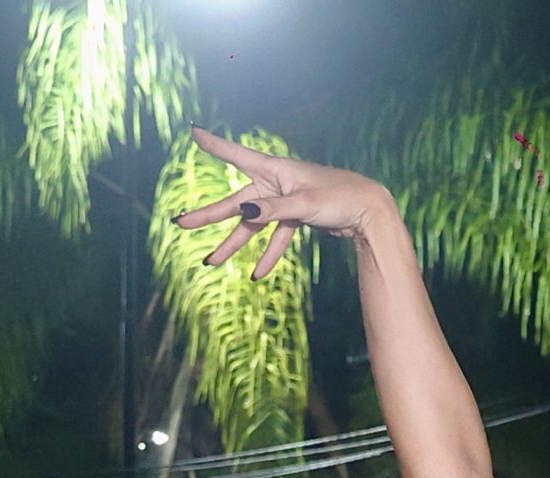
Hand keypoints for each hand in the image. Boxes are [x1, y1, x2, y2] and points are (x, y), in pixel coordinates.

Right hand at [176, 131, 389, 279]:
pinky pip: (277, 237)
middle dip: (209, 217)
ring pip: (253, 225)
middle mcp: (275, 183)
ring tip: (212, 261)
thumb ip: (273, 210)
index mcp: (274, 169)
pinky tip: (258, 274)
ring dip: (235, 244)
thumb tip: (245, 214)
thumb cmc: (339, 197)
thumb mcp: (304, 204)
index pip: (236, 154)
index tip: (193, 131)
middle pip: (236, 202)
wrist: (368, 211)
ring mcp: (284, 201)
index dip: (214, 145)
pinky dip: (269, 254)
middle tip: (181, 224)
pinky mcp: (296, 217)